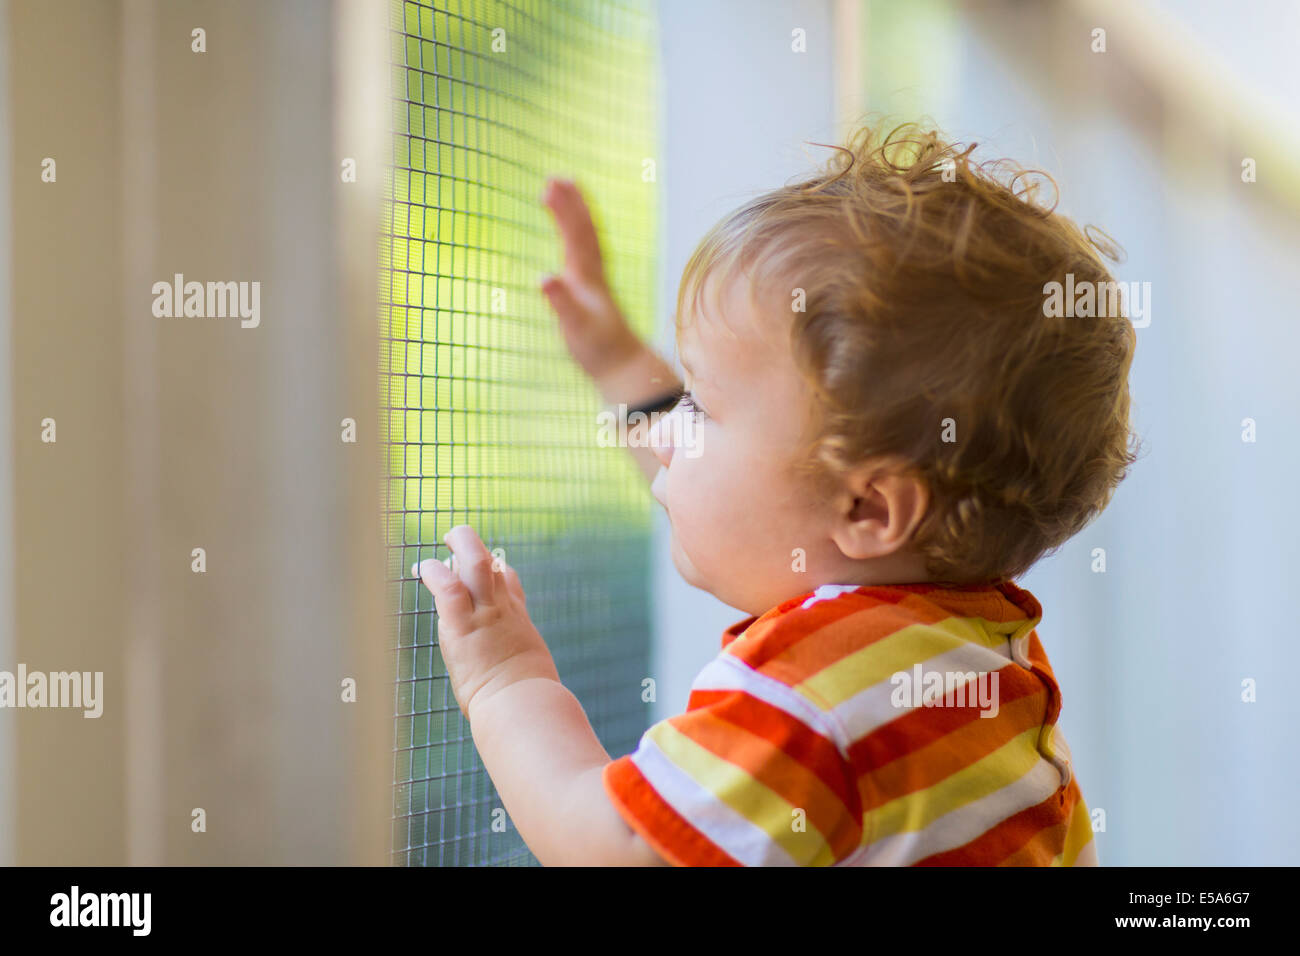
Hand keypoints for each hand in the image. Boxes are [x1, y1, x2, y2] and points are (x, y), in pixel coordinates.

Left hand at [412, 525, 560, 720]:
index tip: (482, 566)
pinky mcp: (464, 627)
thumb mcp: (532, 674)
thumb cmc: (529, 702)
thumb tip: (522, 687)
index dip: (495, 569)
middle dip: (474, 545)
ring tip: (445, 537)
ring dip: (460, 543)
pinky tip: (422, 568)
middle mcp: (504, 610)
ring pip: (476, 563)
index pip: (508, 583)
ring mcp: (486, 615)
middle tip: (456, 537)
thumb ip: (518, 668)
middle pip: (493, 564)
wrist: (524, 705)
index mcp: (518, 621)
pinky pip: (449, 588)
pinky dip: (434, 572)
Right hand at [540, 176, 645, 382]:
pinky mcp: (591, 289)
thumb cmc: (596, 348)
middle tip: (554, 176)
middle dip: (569, 202)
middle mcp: (592, 272)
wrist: (621, 364)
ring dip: (575, 212)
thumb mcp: (574, 326)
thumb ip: (560, 302)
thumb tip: (544, 277)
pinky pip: (584, 251)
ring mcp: (593, 279)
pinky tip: (570, 230)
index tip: (551, 185)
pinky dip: (577, 233)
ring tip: (564, 189)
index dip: (564, 210)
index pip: (575, 235)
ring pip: (586, 237)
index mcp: (586, 276)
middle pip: (582, 230)